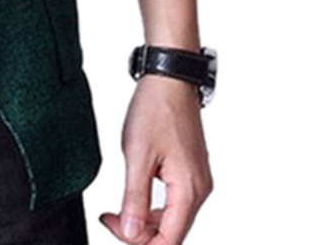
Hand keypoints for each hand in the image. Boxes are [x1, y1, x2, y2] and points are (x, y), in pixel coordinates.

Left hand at [99, 74, 212, 243]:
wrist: (169, 80)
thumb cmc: (156, 110)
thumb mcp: (137, 155)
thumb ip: (134, 198)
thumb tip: (129, 232)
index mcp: (189, 191)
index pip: (169, 241)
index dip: (138, 241)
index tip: (112, 224)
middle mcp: (198, 190)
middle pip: (171, 233)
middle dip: (138, 232)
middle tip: (109, 216)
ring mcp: (196, 180)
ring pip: (172, 218)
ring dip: (144, 220)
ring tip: (117, 207)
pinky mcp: (189, 170)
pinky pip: (173, 201)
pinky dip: (152, 205)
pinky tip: (134, 193)